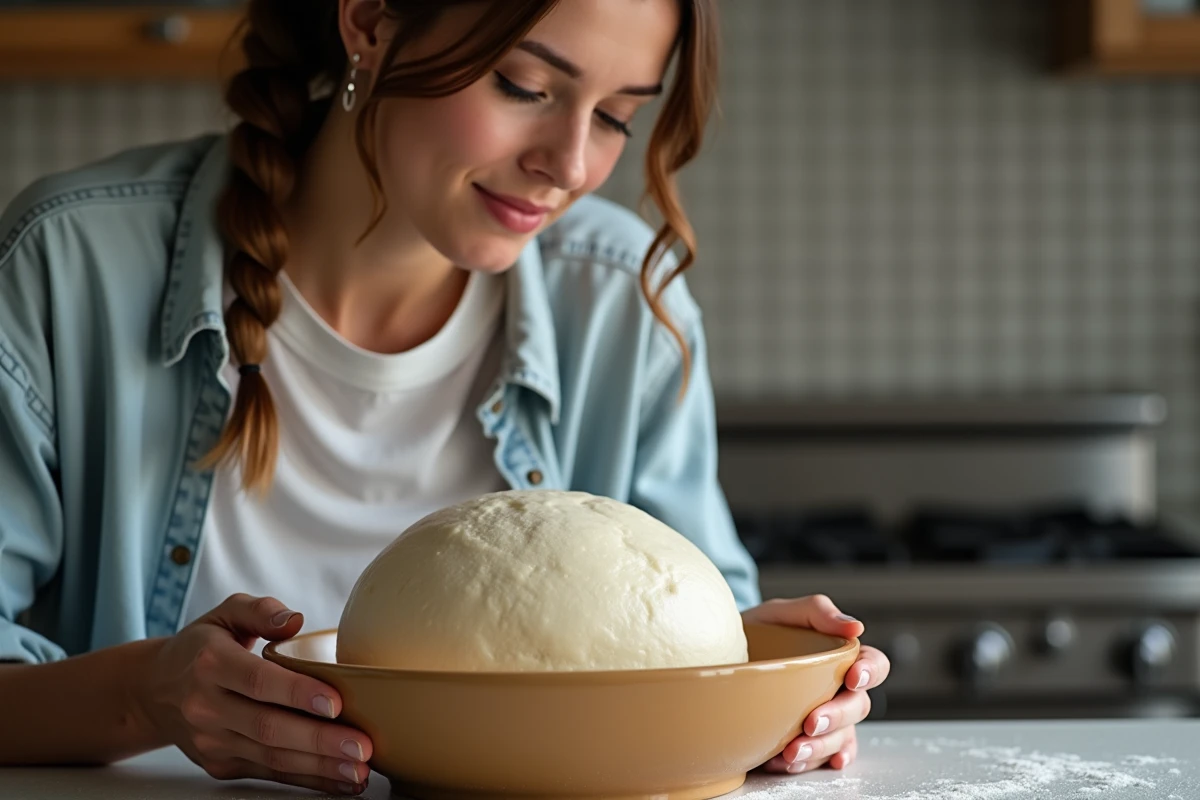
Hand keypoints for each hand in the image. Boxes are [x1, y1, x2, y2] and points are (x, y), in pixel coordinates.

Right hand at [133, 593, 373, 795]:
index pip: (257, 681)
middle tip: (361, 746)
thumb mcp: (225, 613)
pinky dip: (307, 781)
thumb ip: (260, 610)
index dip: (296, 693)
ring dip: (319, 768)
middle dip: (318, 740)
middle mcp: (206, 706)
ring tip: (358, 770)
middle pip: (267, 727)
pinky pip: (268, 774)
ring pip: (270, 757)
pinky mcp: (221, 764)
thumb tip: (295, 620)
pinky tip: (340, 781)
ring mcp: (212, 741)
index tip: (335, 702)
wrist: (153, 691)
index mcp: (211, 663)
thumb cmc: (202, 647)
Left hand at [742, 595, 889, 773]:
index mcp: (841, 657)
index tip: (851, 677)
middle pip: (857, 707)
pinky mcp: (806, 739)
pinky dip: (809, 764)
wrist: (724, 658)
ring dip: (820, 747)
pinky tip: (790, 762)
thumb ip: (818, 611)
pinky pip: (820, 759)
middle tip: (811, 722)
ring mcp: (824, 717)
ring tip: (792, 752)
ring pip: (840, 738)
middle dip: (837, 717)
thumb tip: (855, 626)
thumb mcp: (781, 612)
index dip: (870, 672)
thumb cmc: (758, 631)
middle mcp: (838, 690)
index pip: (874, 664)